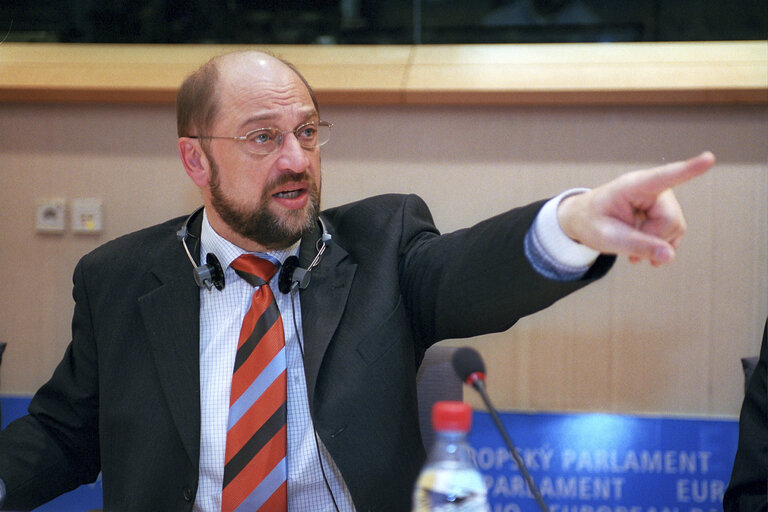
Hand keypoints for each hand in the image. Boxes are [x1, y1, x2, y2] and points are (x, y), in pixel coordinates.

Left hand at [557, 152, 714, 265]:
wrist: (586, 220)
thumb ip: (636, 245)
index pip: (664, 177)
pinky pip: (675, 233)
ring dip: (655, 244)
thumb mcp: (606, 238)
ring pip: (675, 229)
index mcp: (633, 186)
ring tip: (633, 253)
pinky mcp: (666, 212)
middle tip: (629, 248)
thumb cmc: (591, 222)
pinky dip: (661, 246)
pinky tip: (644, 253)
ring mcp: (662, 200)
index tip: (708, 158)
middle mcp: (653, 189)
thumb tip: (669, 256)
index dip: (688, 170)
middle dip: (652, 239)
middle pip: (671, 220)